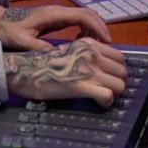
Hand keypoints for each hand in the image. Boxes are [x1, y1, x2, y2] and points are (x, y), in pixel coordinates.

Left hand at [0, 3, 111, 50]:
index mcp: (52, 15)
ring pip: (84, 15)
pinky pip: (77, 20)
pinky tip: (82, 42)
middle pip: (87, 13)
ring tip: (97, 47)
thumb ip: (38, 47)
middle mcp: (57, 11)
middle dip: (100, 27)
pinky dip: (85, 28)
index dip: (96, 27)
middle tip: (107, 46)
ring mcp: (57, 13)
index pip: (82, 15)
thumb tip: (57, 55)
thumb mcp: (21, 41)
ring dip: (94, 28)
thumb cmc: (8, 30)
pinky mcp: (55, 18)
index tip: (106, 41)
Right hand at [3, 38, 127, 105]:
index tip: (112, 77)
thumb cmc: (42, 63)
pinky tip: (99, 103)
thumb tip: (100, 67)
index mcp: (88, 44)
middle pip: (123, 71)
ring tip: (105, 97)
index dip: (118, 70)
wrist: (24, 69)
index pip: (120, 57)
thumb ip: (86, 55)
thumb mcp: (69, 50)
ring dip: (115, 93)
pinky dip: (107, 102)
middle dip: (119, 82)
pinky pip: (108, 96)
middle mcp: (92, 54)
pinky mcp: (83, 86)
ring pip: (120, 84)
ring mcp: (89, 70)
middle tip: (110, 89)